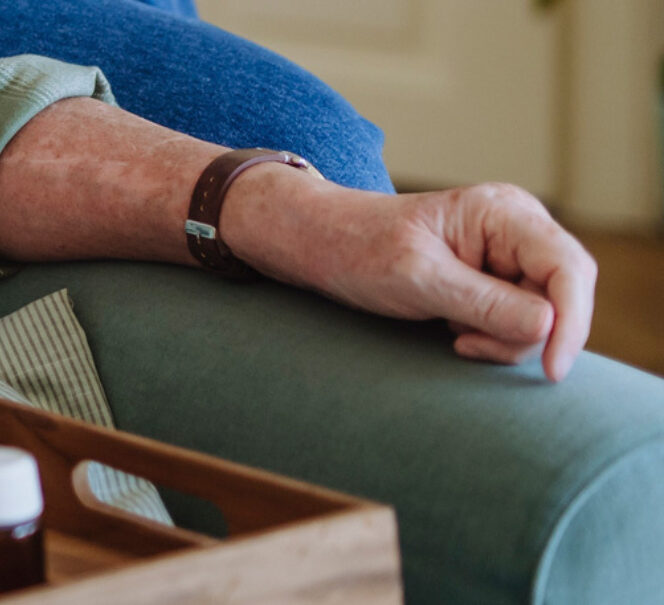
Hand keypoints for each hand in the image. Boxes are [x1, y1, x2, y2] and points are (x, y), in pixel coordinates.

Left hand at [229, 179, 596, 381]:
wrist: (323, 244)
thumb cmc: (361, 249)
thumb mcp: (418, 278)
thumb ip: (484, 303)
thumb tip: (548, 327)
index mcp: (503, 213)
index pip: (568, 268)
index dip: (572, 322)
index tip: (551, 370)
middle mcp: (517, 229)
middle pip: (562, 297)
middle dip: (525, 334)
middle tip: (464, 343)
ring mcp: (508, 255)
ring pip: (542, 316)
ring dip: (503, 338)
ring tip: (451, 330)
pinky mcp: (495, 280)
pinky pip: (517, 320)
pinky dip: (491, 336)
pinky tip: (454, 330)